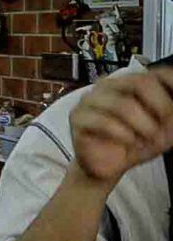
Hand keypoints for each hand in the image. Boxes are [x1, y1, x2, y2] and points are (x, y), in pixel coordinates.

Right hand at [70, 67, 172, 183]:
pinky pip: (104, 122)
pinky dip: (124, 135)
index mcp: (131, 82)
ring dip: (143, 126)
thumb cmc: (135, 144)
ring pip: (123, 104)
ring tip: (147, 139)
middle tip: (163, 126)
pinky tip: (130, 143)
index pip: (158, 73)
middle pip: (140, 82)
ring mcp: (90, 99)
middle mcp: (109, 85)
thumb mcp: (165, 128)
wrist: (107, 167)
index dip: (172, 87)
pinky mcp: (77, 117)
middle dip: (160, 107)